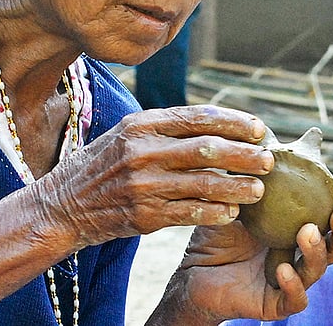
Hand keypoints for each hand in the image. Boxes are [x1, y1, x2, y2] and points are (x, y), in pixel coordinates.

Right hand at [32, 105, 274, 247]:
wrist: (63, 205)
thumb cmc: (105, 164)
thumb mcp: (128, 133)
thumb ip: (168, 127)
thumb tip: (221, 122)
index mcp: (142, 124)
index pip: (198, 117)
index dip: (234, 122)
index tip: (259, 129)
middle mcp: (143, 151)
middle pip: (208, 149)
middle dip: (245, 154)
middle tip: (269, 160)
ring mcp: (143, 184)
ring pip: (204, 183)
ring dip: (238, 186)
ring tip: (259, 189)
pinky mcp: (144, 215)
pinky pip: (191, 213)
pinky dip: (216, 212)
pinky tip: (233, 212)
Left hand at [156, 178, 332, 323]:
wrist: (192, 272)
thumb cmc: (217, 233)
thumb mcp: (235, 201)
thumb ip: (252, 177)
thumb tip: (261, 136)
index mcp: (296, 229)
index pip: (328, 216)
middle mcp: (300, 255)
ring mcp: (292, 280)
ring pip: (319, 270)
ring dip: (318, 252)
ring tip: (307, 233)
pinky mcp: (276, 304)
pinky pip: (295, 299)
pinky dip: (294, 285)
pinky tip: (284, 269)